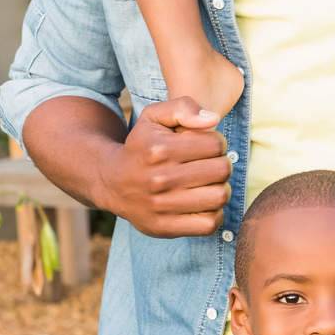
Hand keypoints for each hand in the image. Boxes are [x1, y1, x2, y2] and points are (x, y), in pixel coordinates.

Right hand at [97, 97, 231, 236]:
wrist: (112, 182)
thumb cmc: (141, 146)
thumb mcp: (154, 116)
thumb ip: (183, 107)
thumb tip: (213, 119)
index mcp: (160, 149)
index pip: (215, 145)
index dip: (217, 143)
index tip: (207, 146)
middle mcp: (160, 178)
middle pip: (221, 170)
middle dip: (222, 164)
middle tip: (211, 165)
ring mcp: (162, 205)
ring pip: (219, 197)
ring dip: (221, 189)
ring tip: (210, 184)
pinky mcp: (164, 227)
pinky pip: (208, 224)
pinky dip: (214, 214)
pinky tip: (204, 203)